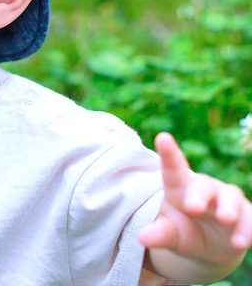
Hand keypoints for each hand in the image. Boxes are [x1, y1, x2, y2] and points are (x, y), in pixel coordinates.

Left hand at [139, 132, 251, 278]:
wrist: (209, 246)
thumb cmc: (182, 232)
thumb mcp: (170, 234)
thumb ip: (159, 233)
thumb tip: (143, 237)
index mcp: (179, 187)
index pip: (172, 169)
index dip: (169, 153)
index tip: (162, 138)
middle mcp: (204, 189)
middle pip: (202, 185)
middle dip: (199, 194)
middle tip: (192, 207)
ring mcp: (227, 200)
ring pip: (231, 198)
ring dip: (229, 208)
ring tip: (226, 220)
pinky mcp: (246, 215)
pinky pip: (249, 219)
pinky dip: (247, 230)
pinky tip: (241, 242)